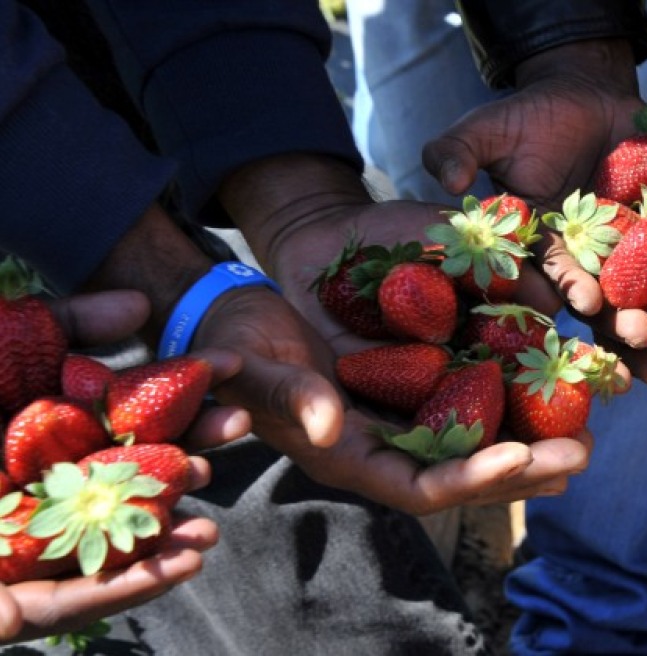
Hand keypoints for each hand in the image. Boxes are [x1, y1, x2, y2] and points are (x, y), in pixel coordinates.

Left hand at [0, 290, 229, 644]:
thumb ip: (56, 326)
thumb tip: (141, 305)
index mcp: (28, 435)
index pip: (115, 417)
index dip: (176, 396)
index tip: (232, 373)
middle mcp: (26, 491)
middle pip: (121, 480)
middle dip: (185, 463)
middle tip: (237, 437)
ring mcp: (11, 550)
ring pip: (103, 549)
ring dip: (166, 539)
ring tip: (214, 525)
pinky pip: (68, 602)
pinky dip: (127, 586)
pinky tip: (181, 564)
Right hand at [221, 155, 599, 514]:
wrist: (248, 307)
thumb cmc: (237, 345)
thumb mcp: (252, 370)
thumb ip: (290, 398)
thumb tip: (334, 427)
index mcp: (352, 457)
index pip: (422, 486)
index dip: (473, 478)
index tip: (521, 457)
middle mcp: (390, 445)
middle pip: (470, 473)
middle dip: (527, 468)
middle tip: (583, 453)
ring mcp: (410, 415)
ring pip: (483, 442)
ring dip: (537, 440)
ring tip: (588, 431)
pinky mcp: (422, 382)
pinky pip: (478, 398)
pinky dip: (518, 397)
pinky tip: (558, 387)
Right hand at [421, 40, 646, 381]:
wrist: (588, 92)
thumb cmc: (531, 114)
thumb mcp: (489, 126)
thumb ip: (458, 149)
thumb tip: (444, 179)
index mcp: (543, 246)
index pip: (551, 273)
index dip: (565, 289)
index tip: (580, 305)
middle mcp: (588, 258)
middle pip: (605, 298)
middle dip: (621, 323)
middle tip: (641, 340)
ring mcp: (630, 248)